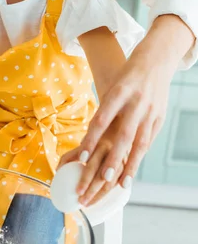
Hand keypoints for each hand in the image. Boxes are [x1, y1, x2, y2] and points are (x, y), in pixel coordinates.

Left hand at [68, 46, 173, 199]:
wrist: (155, 59)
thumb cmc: (126, 75)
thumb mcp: (112, 87)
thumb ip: (104, 111)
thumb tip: (88, 138)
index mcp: (119, 92)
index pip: (102, 119)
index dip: (92, 139)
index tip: (83, 156)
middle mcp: (136, 102)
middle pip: (123, 135)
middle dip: (114, 158)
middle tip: (103, 179)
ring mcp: (150, 110)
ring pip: (140, 142)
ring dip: (131, 164)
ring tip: (121, 184)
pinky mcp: (160, 117)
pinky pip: (149, 140)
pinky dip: (140, 155)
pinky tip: (133, 169)